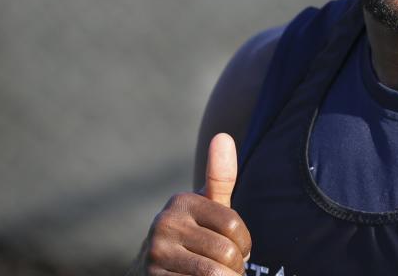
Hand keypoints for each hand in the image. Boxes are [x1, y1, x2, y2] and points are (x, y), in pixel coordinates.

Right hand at [130, 133, 251, 275]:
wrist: (153, 273)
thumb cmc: (191, 237)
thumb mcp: (206, 208)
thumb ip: (220, 177)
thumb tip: (222, 135)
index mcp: (182, 202)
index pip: (234, 225)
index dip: (244, 244)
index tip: (238, 249)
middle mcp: (164, 224)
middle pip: (226, 252)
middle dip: (235, 266)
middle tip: (228, 269)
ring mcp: (156, 254)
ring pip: (214, 274)